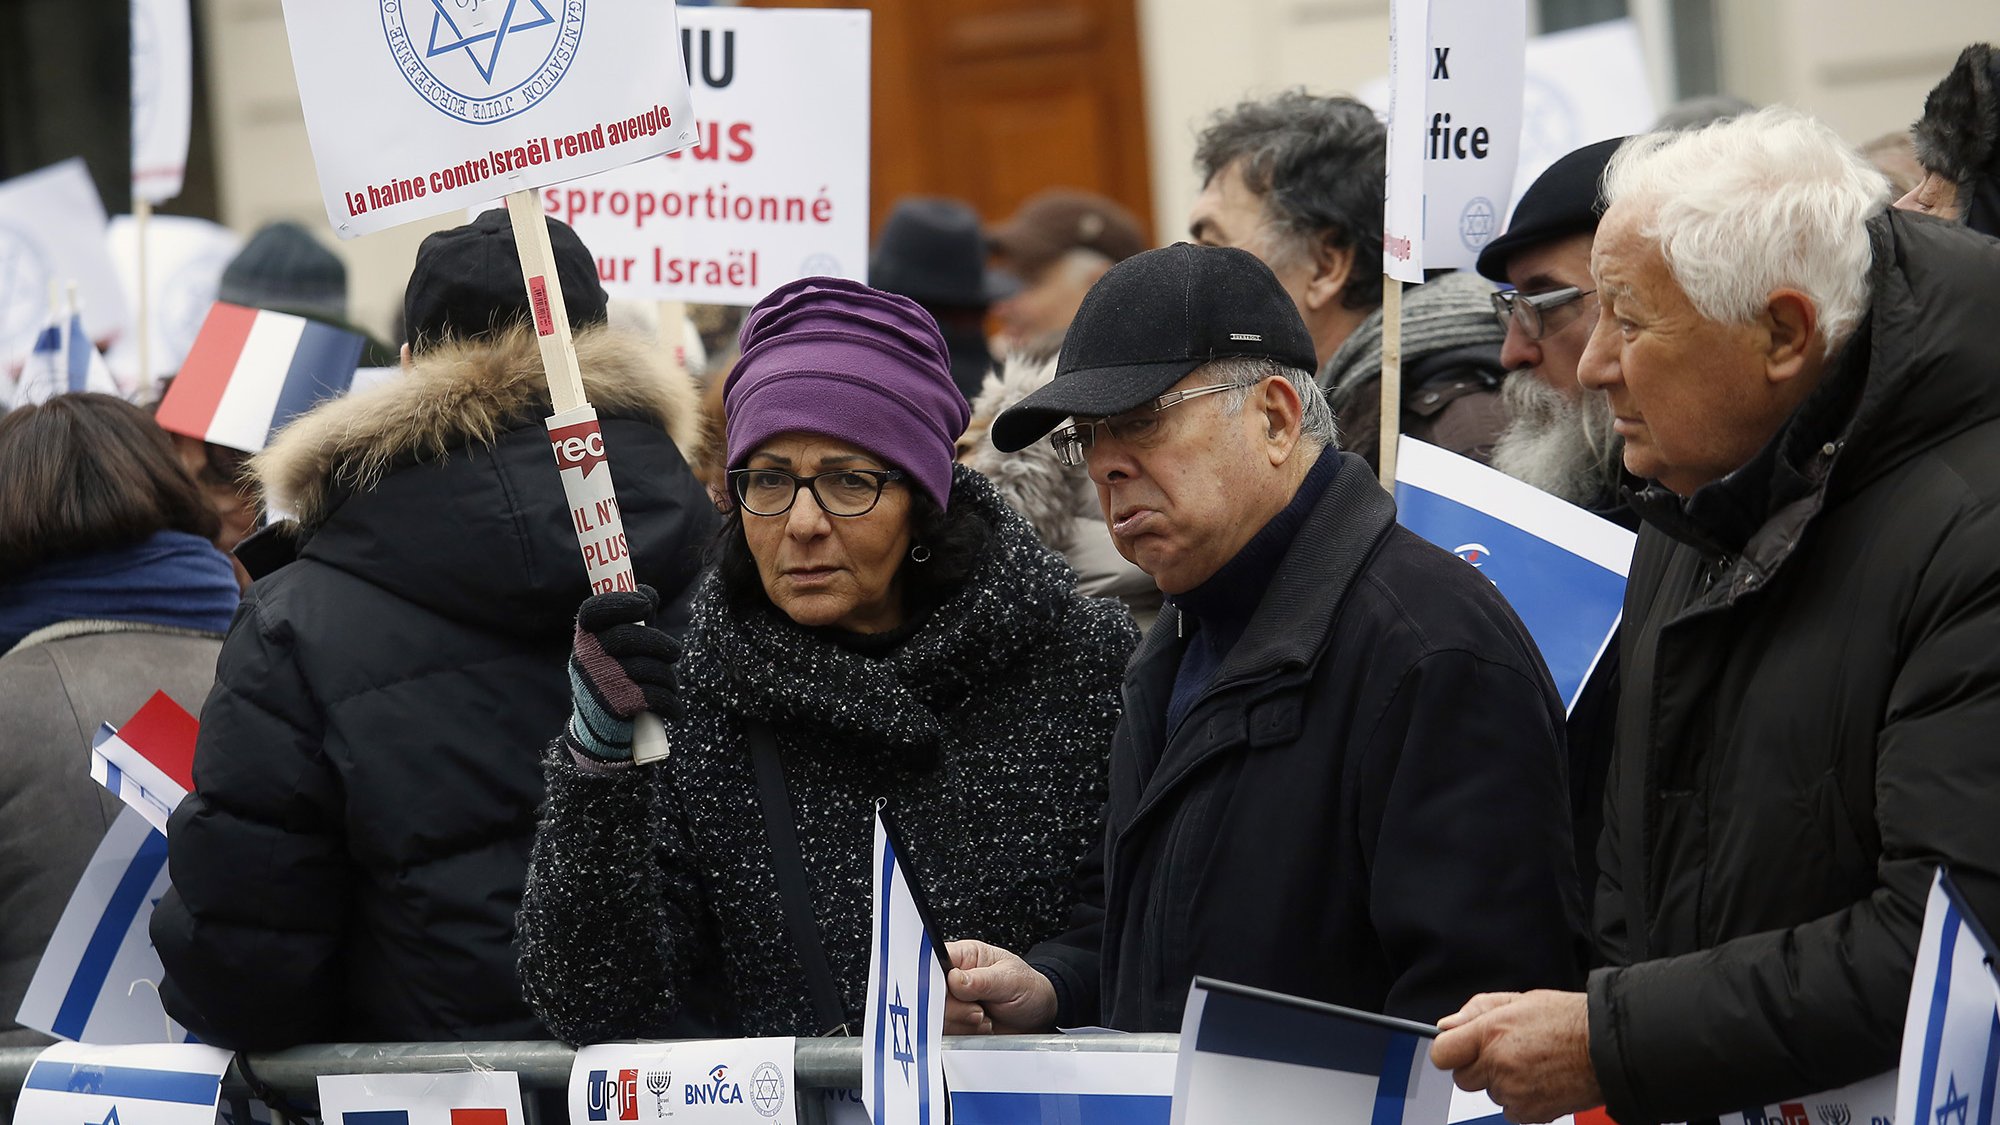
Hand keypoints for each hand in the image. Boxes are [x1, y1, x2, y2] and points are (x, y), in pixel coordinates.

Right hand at [566, 585, 682, 763]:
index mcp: (585, 638)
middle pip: (630, 637)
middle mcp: (587, 658)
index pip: (594, 611)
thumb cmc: (614, 675)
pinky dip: (670, 703)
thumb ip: (633, 617)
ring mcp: (600, 682)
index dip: (620, 602)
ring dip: (667, 678)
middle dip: (661, 644)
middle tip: (675, 652)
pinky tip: (672, 709)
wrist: (598, 730)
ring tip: (668, 684)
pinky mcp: (616, 706)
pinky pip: (656, 696)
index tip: (645, 604)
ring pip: (650, 668)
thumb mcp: (618, 644)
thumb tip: (647, 592)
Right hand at [943, 940, 1057, 1034]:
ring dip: (962, 1024)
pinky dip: (964, 1037)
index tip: (952, 993)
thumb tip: (954, 979)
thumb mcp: (1010, 980)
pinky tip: (981, 1029)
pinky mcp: (955, 1025)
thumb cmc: (1028, 988)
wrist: (1039, 1016)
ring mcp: (953, 1004)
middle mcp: (953, 979)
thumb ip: (982, 980)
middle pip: (930, 995)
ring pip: (936, 1017)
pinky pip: (946, 1034)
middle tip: (978, 1010)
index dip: (934, 980)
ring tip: (984, 1018)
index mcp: (963, 956)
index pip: (932, 963)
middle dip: (954, 1008)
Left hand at [1430, 991, 1599, 1123]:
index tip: (1458, 1049)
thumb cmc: (1570, 1021)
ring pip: (1489, 1093)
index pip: (1443, 1053)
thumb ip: (1477, 1011)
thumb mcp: (1520, 1000)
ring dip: (1502, 1083)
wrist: (1609, 1048)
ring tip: (1532, 1064)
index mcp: (1490, 1032)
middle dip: (1478, 1067)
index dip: (1449, 1051)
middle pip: (1463, 1078)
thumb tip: (1447, 1025)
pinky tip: (1540, 1081)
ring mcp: (1513, 1092)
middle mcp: (1498, 1064)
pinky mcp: (1529, 1113)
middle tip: (1506, 1054)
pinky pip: (1510, 1111)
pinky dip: (1520, 1100)